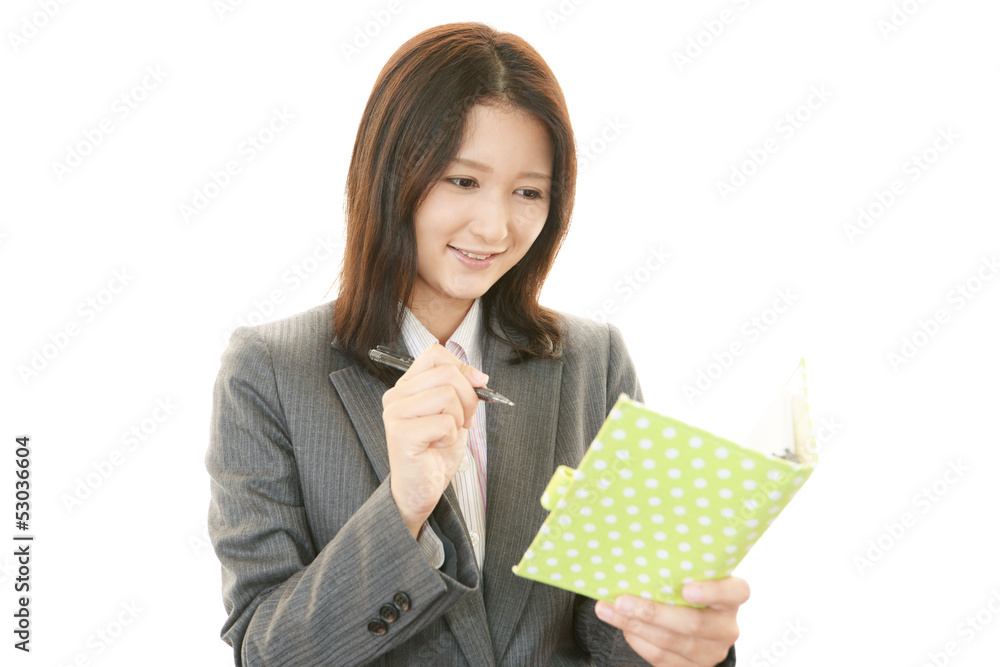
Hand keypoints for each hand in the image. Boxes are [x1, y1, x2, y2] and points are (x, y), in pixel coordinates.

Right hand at [381, 343, 488, 537]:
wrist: (420, 490)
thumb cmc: (435, 453)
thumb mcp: (455, 413)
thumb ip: (462, 390)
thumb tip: (480, 376)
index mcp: (407, 386)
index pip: (435, 354)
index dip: (463, 368)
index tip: (477, 386)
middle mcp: (396, 396)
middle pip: (446, 373)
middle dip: (469, 398)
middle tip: (466, 421)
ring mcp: (395, 413)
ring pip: (447, 395)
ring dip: (459, 419)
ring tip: (447, 435)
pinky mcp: (401, 433)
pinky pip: (445, 422)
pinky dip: (451, 437)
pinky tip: (437, 447)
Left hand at [594, 577, 748, 665]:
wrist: (698, 626)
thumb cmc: (691, 589)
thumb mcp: (694, 576)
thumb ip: (679, 570)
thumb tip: (638, 556)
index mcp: (732, 597)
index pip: (736, 592)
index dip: (712, 592)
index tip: (686, 589)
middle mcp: (726, 627)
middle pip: (693, 624)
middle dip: (652, 612)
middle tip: (622, 601)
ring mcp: (711, 651)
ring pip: (671, 642)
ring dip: (634, 626)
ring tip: (609, 611)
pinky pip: (662, 657)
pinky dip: (638, 640)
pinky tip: (621, 626)